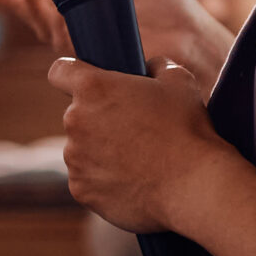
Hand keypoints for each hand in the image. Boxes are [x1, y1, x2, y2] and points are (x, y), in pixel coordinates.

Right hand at [0, 0, 233, 100]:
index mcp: (94, 18)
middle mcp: (88, 37)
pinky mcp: (98, 62)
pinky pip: (67, 43)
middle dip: (21, 7)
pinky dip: (51, 22)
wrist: (194, 40)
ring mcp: (91, 52)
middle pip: (43, 24)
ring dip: (32, 10)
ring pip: (50, 33)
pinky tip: (42, 3)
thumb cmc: (172, 12)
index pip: (53, 10)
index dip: (31, 1)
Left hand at [48, 57, 233, 233]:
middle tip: (133, 130)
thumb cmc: (188, 130)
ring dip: (100, 151)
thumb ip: (154, 66)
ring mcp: (75, 159)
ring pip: (81, 149)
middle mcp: (74, 121)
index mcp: (92, 88)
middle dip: (98, 119)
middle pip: (77, 114)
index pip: (60, 71)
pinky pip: (87, 180)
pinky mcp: (81, 190)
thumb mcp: (178, 81)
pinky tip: (134, 182)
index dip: (72, 75)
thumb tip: (148, 67)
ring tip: (139, 160)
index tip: (85, 84)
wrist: (196, 186)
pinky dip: (103, 181)